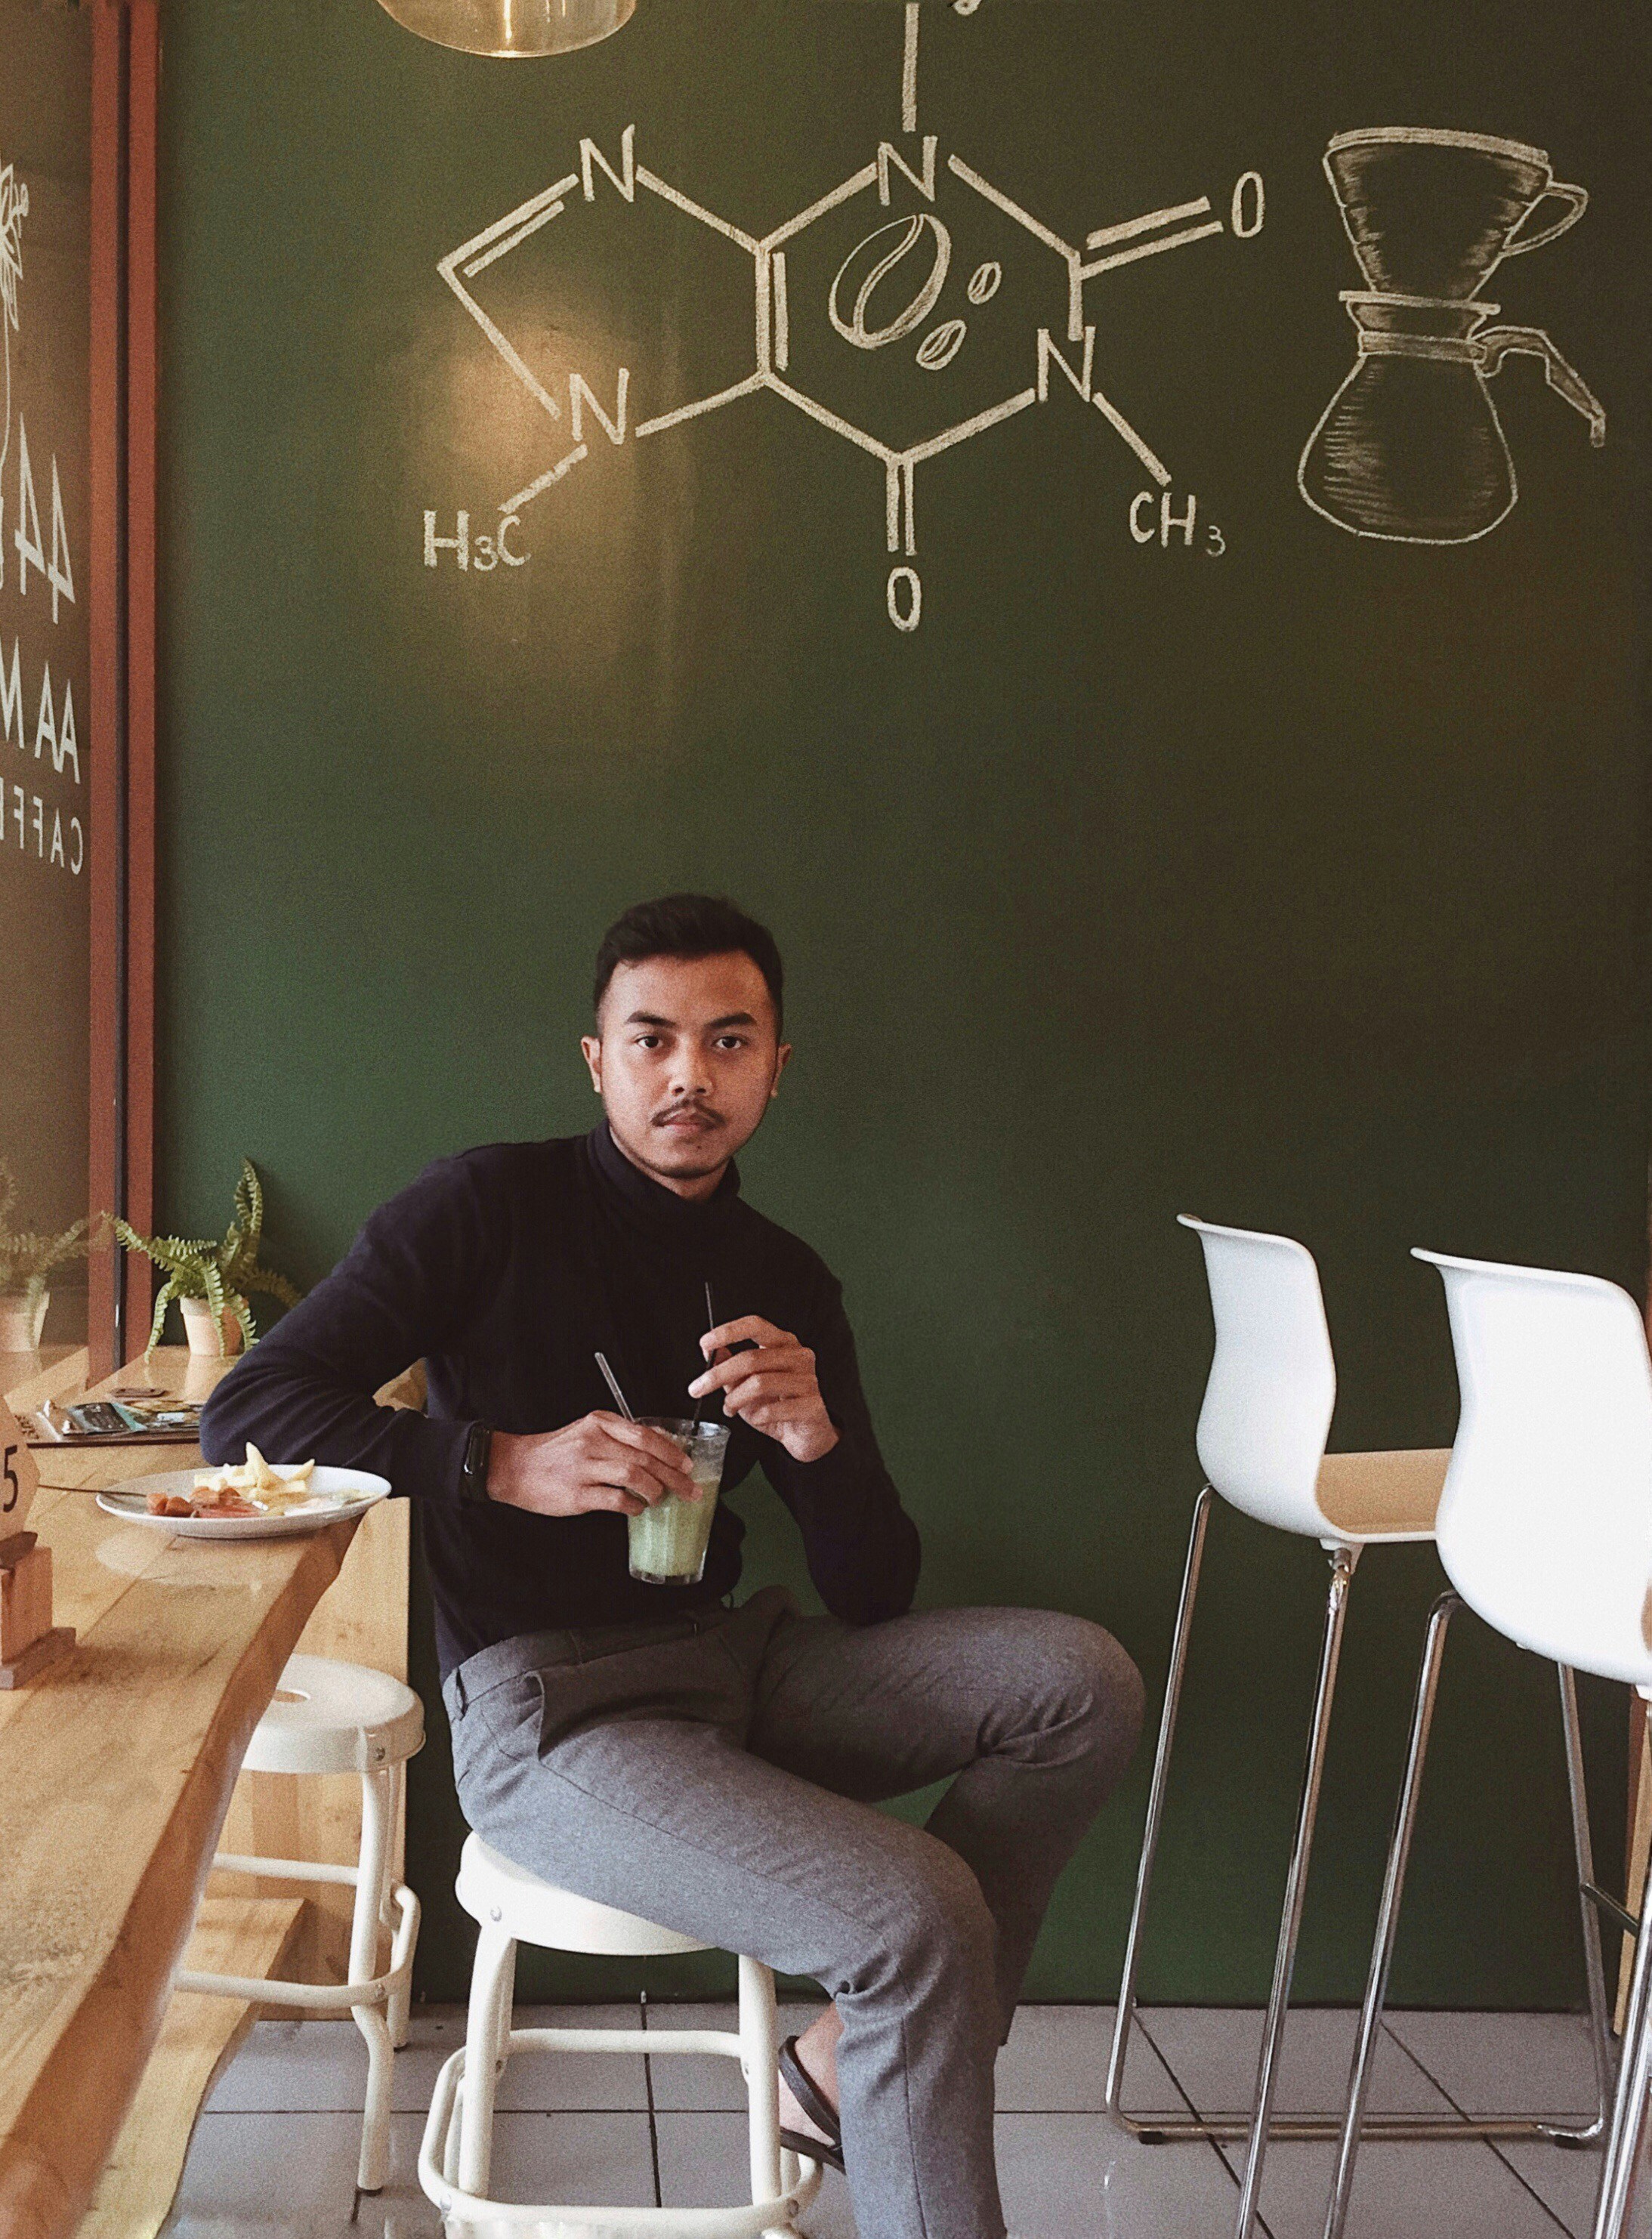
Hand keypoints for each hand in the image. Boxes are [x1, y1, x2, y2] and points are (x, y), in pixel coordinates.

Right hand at [486, 1412, 697, 1517]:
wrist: (515, 1467)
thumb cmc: (555, 1452)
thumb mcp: (588, 1431)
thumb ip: (621, 1436)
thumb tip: (660, 1447)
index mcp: (600, 1423)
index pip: (646, 1435)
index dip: (672, 1451)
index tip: (687, 1464)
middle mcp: (593, 1442)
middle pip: (646, 1457)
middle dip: (674, 1475)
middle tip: (689, 1488)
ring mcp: (584, 1468)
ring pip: (635, 1476)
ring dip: (655, 1491)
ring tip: (660, 1498)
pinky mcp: (577, 1494)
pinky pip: (616, 1500)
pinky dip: (633, 1506)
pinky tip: (636, 1508)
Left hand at [689, 1316, 840, 1463]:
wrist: (805, 1436)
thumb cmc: (776, 1406)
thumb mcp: (746, 1384)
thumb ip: (729, 1365)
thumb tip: (709, 1350)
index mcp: (783, 1344)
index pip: (756, 1325)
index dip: (728, 1331)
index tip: (705, 1343)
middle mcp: (799, 1356)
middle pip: (751, 1358)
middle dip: (717, 1375)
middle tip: (697, 1388)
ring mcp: (808, 1380)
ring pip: (759, 1383)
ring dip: (735, 1399)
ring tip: (729, 1408)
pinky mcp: (812, 1405)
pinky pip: (773, 1409)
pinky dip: (756, 1417)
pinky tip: (756, 1420)